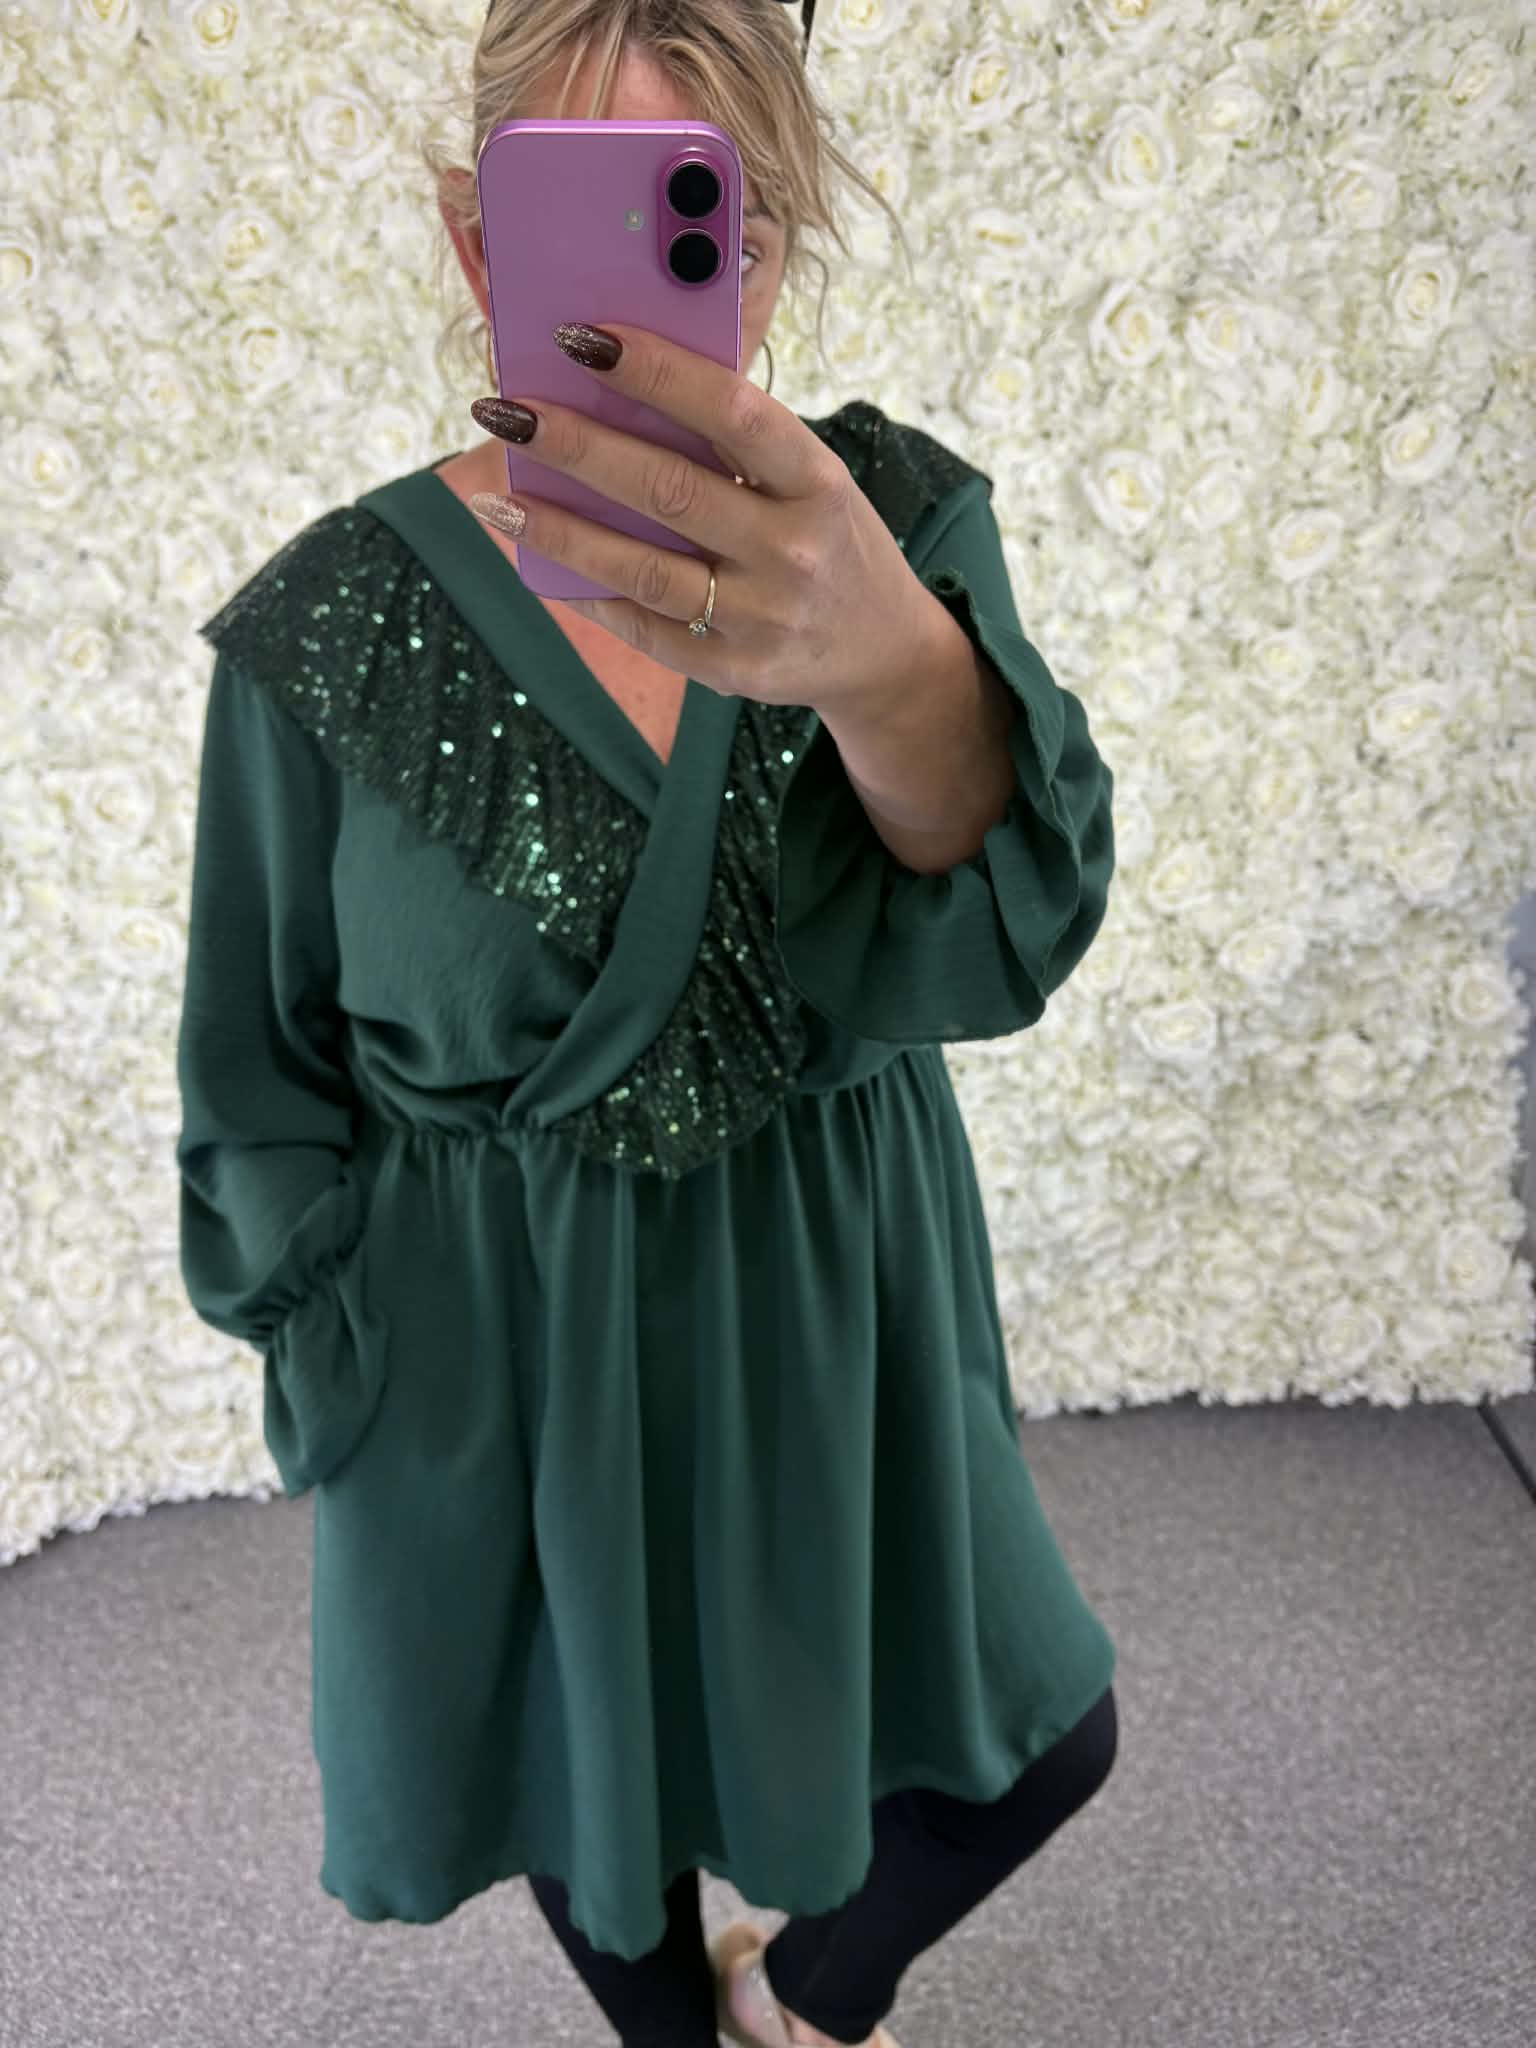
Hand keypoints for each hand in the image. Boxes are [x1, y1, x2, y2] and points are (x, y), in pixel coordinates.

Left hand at [466, 321, 942, 716]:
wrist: (884, 652)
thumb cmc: (829, 540)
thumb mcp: (811, 480)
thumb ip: (737, 445)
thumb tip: (619, 392)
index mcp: (816, 481)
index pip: (732, 412)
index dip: (656, 371)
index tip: (582, 337)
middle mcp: (792, 550)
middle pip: (668, 491)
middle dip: (577, 446)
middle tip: (507, 411)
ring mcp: (761, 617)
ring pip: (640, 569)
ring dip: (558, 528)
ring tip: (497, 495)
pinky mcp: (733, 671)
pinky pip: (644, 627)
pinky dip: (587, 592)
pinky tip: (539, 561)